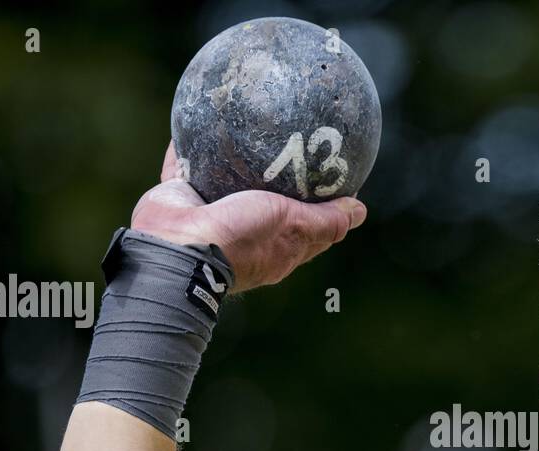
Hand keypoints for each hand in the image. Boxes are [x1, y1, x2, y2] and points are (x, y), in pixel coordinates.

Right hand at [129, 141, 366, 291]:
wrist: (178, 246)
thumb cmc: (242, 238)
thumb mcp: (295, 227)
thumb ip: (326, 221)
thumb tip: (360, 211)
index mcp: (274, 246)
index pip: (309, 227)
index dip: (324, 207)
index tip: (334, 176)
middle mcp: (244, 232)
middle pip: (269, 201)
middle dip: (278, 177)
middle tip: (292, 139)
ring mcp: (210, 214)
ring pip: (224, 179)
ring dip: (232, 156)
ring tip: (244, 122)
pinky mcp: (181, 195)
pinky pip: (185, 162)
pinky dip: (188, 143)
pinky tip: (196, 116)